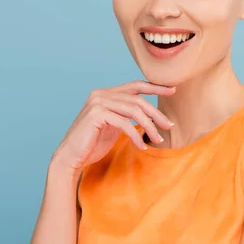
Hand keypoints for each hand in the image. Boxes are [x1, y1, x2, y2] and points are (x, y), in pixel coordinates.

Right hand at [51, 80, 175, 175]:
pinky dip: (136, 135)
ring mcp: (97, 103)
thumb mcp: (114, 126)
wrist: (71, 157)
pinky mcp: (96, 115)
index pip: (135, 85)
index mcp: (105, 93)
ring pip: (133, 110)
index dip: (155, 87)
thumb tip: (148, 113)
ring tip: (159, 139)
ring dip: (150, 126)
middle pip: (137, 99)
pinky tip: (142, 146)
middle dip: (156, 112)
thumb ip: (126, 115)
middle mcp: (100, 94)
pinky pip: (125, 123)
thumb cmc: (92, 144)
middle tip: (170, 125)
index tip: (172, 90)